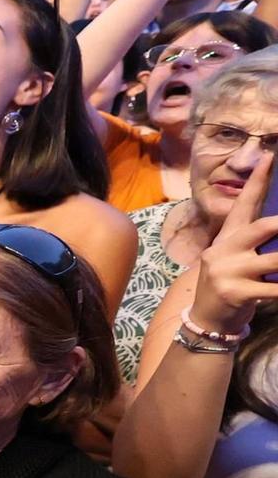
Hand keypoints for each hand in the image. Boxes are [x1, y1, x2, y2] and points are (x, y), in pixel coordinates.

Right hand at [189, 154, 277, 332]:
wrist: (206, 320)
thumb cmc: (230, 284)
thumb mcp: (234, 259)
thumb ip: (253, 241)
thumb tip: (276, 222)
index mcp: (226, 238)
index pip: (242, 204)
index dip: (257, 181)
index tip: (270, 157)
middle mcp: (224, 250)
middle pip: (262, 227)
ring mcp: (228, 271)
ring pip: (276, 260)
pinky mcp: (236, 293)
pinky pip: (275, 289)